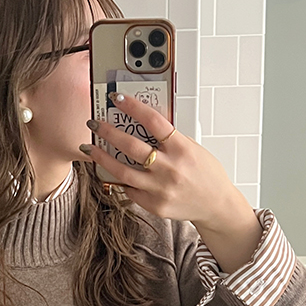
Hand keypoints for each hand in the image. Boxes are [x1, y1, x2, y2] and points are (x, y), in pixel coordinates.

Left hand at [80, 91, 249, 232]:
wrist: (216, 205)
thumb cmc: (207, 175)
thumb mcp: (194, 149)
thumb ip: (170, 139)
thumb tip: (144, 124)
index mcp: (182, 150)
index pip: (153, 122)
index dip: (133, 107)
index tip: (118, 99)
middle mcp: (170, 169)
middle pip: (131, 146)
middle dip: (108, 132)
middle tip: (94, 124)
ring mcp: (160, 189)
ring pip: (122, 171)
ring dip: (102, 157)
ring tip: (90, 148)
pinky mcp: (154, 205)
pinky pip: (130, 190)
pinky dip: (119, 179)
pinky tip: (111, 171)